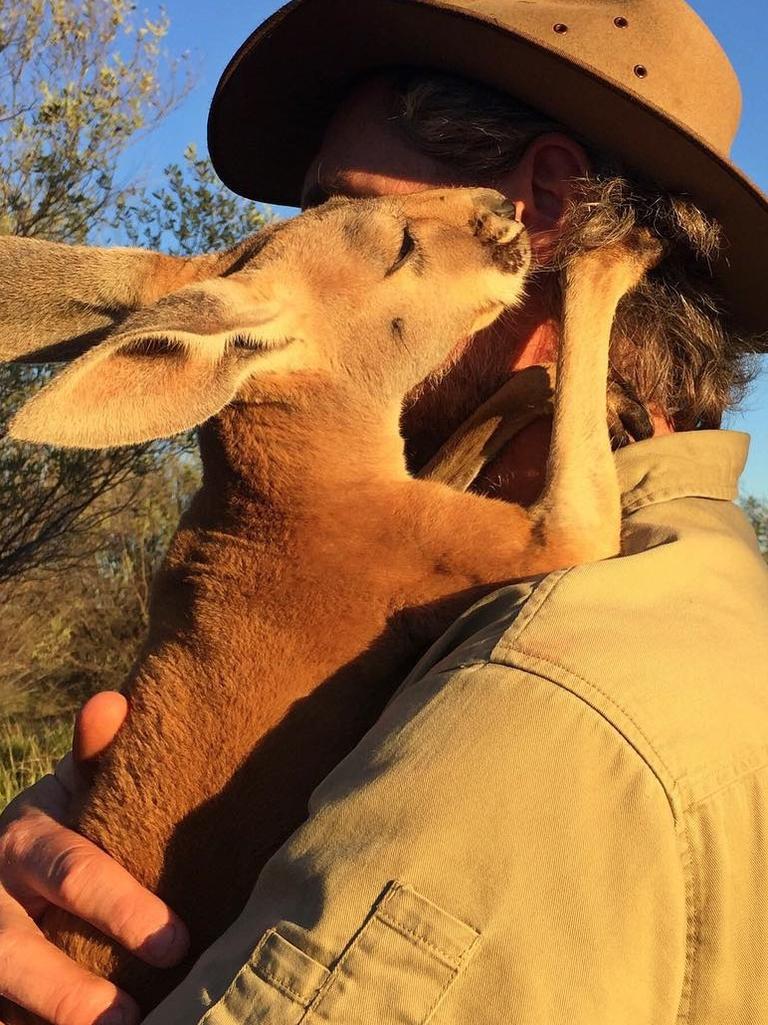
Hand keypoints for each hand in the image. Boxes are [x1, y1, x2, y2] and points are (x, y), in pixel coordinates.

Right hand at [0, 693, 188, 1024]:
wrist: (6, 864)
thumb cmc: (65, 829)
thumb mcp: (75, 791)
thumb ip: (94, 756)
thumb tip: (112, 702)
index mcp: (24, 838)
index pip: (71, 873)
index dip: (121, 908)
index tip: (175, 941)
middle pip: (17, 952)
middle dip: (69, 992)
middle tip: (132, 1020)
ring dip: (42, 1024)